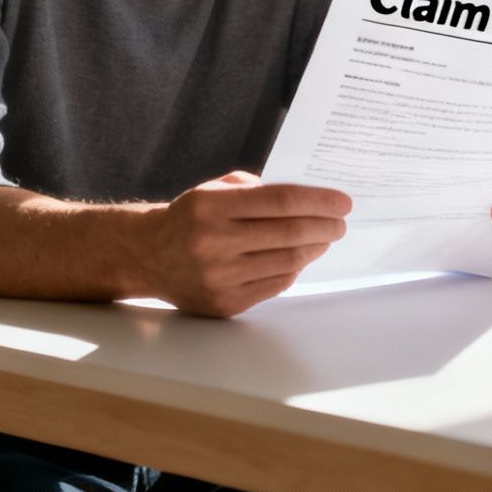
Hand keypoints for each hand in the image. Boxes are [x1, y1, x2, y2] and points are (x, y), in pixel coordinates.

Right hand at [138, 171, 350, 316]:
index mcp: (211, 206)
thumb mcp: (212, 189)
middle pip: (290, 233)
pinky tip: (301, 257)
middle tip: (341, 222)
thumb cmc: (189, 218)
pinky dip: (294, 269)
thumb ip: (255, 189)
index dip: (318, 200)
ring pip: (287, 261)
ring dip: (315, 248)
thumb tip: (306, 198)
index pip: (281, 201)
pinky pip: (276, 285)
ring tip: (325, 238)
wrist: (148, 257)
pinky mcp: (225, 302)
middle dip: (325, 226)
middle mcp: (214, 242)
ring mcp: (220, 276)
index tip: (343, 201)